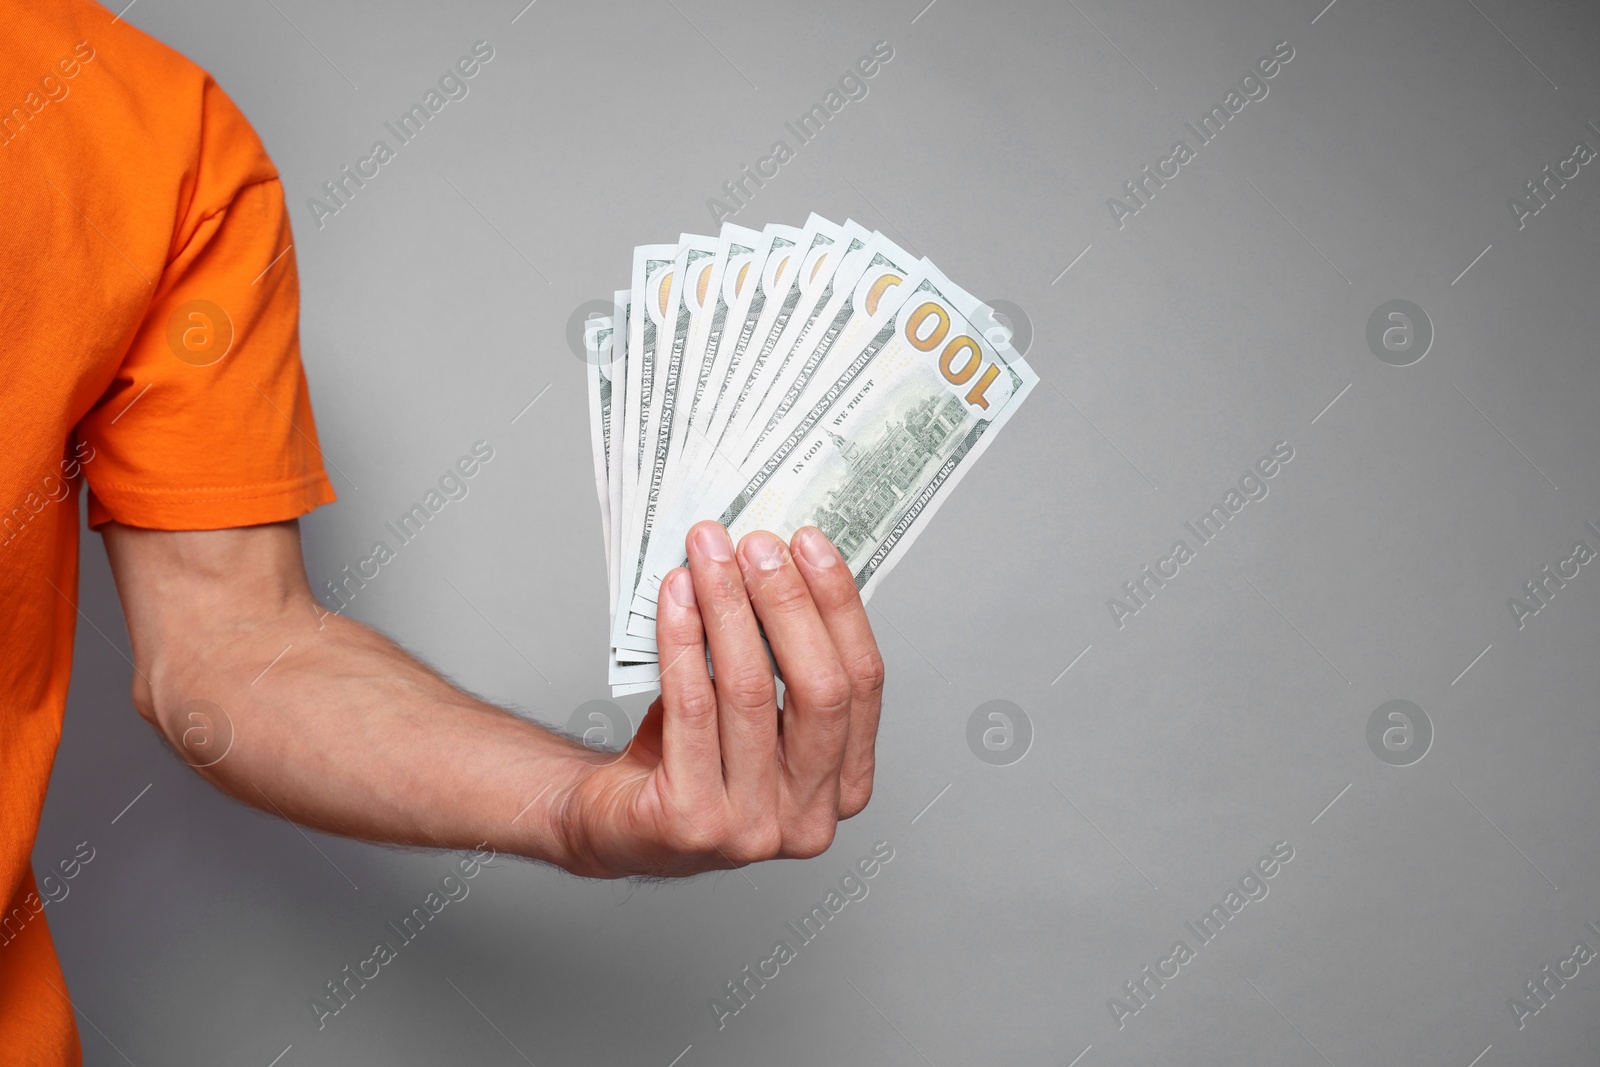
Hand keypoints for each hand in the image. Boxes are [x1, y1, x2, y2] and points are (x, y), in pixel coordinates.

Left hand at [557, 522, 884, 878]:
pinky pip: (691, 708)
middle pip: (818, 690)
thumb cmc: (689, 763)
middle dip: (788, 603)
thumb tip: (782, 563)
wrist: (616, 826)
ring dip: (728, 607)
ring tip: (708, 556)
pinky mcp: (690, 821)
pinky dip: (684, 640)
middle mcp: (808, 817)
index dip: (839, 607)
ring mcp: (752, 828)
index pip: (862, 684)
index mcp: (844, 787)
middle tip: (757, 545)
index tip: (810, 546)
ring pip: (750, 692)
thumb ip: (782, 662)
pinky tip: (676, 599)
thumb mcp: (756, 718)